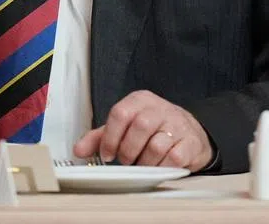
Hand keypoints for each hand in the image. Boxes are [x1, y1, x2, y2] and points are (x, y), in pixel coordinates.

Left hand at [73, 90, 212, 170]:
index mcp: (140, 100)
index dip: (110, 137)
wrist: (190, 132)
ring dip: (145, 162)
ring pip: (156, 145)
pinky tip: (158, 166)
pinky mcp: (190, 142)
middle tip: (126, 161)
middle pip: (140, 126)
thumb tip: (78, 150)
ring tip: (142, 164)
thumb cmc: (152, 130)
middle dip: (128, 151)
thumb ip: (101, 137)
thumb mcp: (125, 128)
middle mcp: (160, 108)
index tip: (106, 154)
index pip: (121, 113)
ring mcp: (178, 124)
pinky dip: (161, 167)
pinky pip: (173, 158)